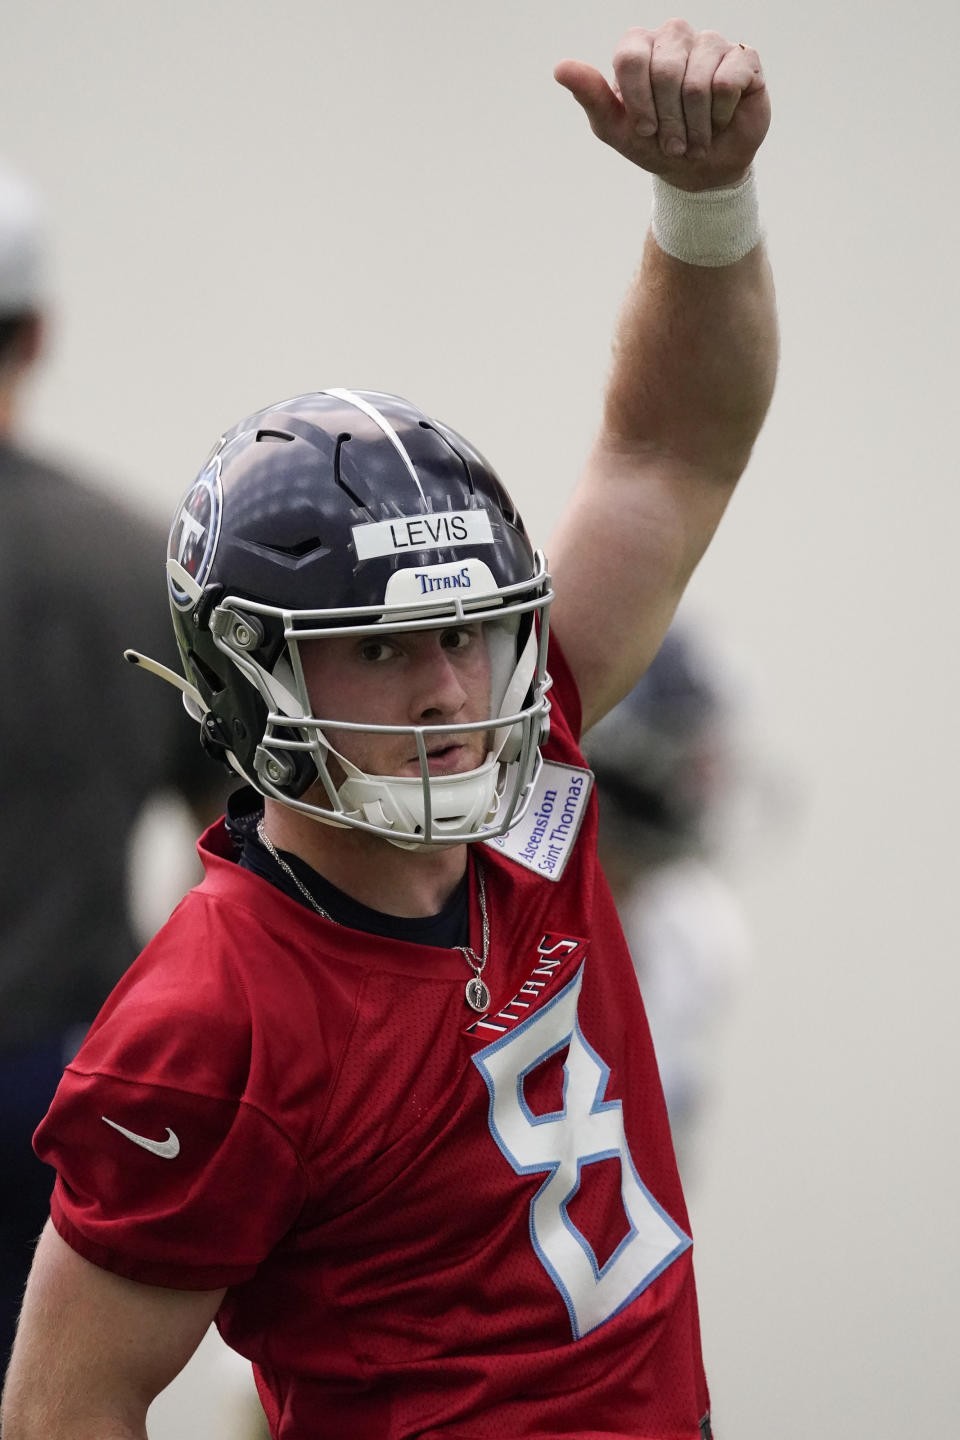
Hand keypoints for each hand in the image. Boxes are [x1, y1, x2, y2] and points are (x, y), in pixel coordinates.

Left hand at [555, 18, 769, 190]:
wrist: (700, 169)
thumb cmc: (655, 144)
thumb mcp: (615, 128)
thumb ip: (591, 96)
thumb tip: (560, 67)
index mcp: (641, 46)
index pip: (630, 57)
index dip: (638, 101)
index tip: (645, 130)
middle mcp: (675, 35)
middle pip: (664, 70)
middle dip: (668, 120)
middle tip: (674, 143)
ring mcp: (710, 42)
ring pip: (697, 81)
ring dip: (695, 125)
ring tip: (696, 139)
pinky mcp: (744, 57)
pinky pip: (728, 82)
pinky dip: (721, 115)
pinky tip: (721, 120)